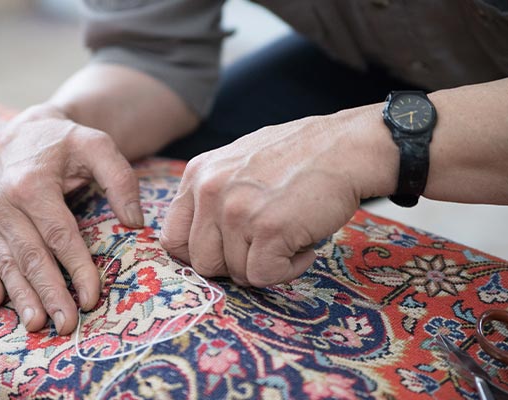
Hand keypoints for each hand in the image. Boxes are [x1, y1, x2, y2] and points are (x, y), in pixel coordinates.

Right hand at [0, 103, 143, 333]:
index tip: (93, 297)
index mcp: (32, 185)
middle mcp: (6, 205)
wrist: (25, 136)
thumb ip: (120, 179)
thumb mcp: (97, 145)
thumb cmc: (66, 143)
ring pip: (9, 263)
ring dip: (22, 296)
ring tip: (35, 325)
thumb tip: (134, 221)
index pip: (59, 235)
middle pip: (32, 256)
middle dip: (50, 293)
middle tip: (67, 325)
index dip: (77, 268)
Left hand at [160, 106, 396, 286]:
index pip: (173, 238)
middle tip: (265, 245)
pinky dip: (288, 270)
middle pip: (202, 263)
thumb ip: (211, 197)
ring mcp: (237, 210)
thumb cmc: (298, 158)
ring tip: (289, 235)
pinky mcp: (268, 229)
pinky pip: (264, 277)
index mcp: (197, 175)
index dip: (201, 254)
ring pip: (235, 273)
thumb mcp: (238, 164)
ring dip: (266, 264)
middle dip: (235, 264)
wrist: (347, 147)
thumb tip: (196, 245)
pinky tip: (303, 244)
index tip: (228, 252)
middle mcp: (210, 190)